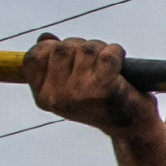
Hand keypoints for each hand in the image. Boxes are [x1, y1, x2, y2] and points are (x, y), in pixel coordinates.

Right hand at [25, 36, 155, 132]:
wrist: (132, 128)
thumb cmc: (101, 103)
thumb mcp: (71, 85)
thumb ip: (54, 61)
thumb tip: (44, 37)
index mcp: (44, 97)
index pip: (33, 58)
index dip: (51, 47)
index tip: (70, 54)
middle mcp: (56, 97)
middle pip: (61, 48)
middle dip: (81, 46)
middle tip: (96, 62)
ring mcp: (77, 94)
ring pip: (85, 49)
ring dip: (101, 49)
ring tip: (109, 66)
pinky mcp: (101, 90)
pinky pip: (106, 55)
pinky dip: (116, 52)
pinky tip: (120, 63)